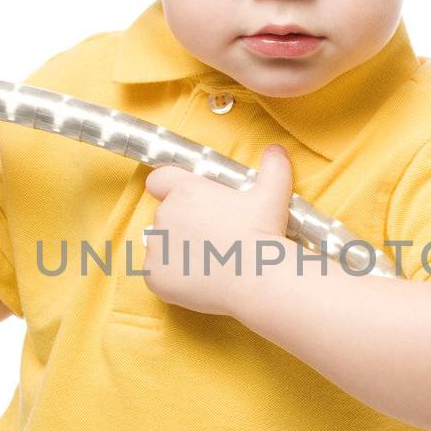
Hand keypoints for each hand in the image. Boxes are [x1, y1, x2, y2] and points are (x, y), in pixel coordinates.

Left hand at [141, 144, 295, 317]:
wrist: (259, 279)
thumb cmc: (263, 234)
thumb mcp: (273, 194)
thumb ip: (273, 167)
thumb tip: (276, 149)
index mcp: (186, 190)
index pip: (159, 180)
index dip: (170, 189)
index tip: (188, 202)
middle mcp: (165, 214)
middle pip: (166, 216)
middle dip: (184, 225)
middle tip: (213, 239)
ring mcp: (157, 246)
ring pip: (161, 246)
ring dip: (177, 252)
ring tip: (209, 262)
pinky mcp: (154, 275)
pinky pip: (157, 274)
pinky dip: (173, 279)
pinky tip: (199, 280)